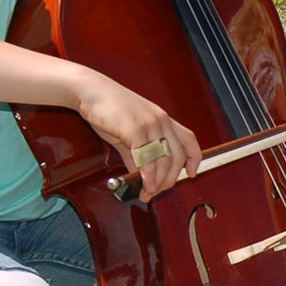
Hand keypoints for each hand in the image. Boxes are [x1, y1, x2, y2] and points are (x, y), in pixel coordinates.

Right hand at [73, 69, 199, 202]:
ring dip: (157, 182)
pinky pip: (146, 159)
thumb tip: (140, 174)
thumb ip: (136, 154)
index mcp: (163, 119)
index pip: (189, 140)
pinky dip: (147, 176)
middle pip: (177, 156)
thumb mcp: (128, 132)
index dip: (194, 158)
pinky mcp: (135, 129)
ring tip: (148, 193)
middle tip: (158, 191)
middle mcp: (161, 121)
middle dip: (170, 179)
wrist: (90, 91)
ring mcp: (150, 124)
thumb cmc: (108, 109)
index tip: (192, 173)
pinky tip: (143, 184)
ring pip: (163, 160)